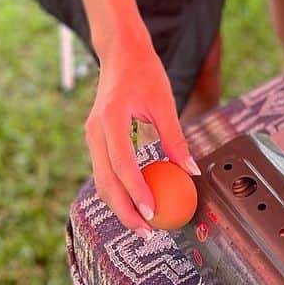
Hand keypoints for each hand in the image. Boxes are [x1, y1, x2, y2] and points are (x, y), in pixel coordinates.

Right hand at [85, 31, 200, 238]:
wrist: (120, 52)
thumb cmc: (144, 72)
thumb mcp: (164, 101)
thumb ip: (175, 137)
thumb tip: (191, 171)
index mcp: (111, 118)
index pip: (122, 164)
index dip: (136, 191)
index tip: (152, 212)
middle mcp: (95, 131)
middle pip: (105, 181)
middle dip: (124, 211)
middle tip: (148, 232)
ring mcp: (92, 136)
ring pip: (101, 181)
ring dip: (120, 205)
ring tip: (143, 224)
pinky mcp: (95, 140)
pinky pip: (104, 171)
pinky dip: (118, 190)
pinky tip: (136, 202)